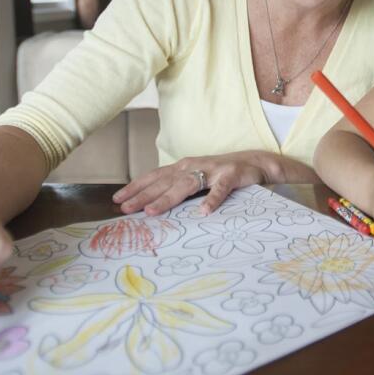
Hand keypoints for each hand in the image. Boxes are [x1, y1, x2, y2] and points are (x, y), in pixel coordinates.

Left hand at [113, 152, 266, 215]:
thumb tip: (153, 202)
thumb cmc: (222, 173)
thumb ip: (178, 187)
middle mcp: (194, 166)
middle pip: (165, 181)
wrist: (256, 162)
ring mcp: (213, 170)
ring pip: (186, 185)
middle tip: (126, 208)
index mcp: (183, 167)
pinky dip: (212, 200)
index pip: (155, 176)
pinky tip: (203, 212)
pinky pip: (220, 190)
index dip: (136, 187)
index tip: (117, 199)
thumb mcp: (197, 177)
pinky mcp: (231, 176)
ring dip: (168, 198)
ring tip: (152, 211)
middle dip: (144, 195)